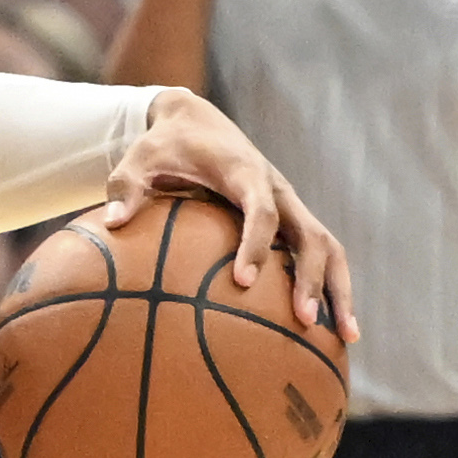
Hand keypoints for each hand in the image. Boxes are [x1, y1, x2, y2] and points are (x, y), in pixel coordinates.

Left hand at [101, 87, 357, 342]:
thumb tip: (112, 223)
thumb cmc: (164, 145)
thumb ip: (126, 188)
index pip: (260, 211)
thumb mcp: (138, 160)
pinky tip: (332, 329)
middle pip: (310, 235)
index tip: (243, 282)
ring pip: (327, 247)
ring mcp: (290, 205)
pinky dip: (330, 287)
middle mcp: (277, 189)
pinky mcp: (291, 218)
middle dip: (310, 277)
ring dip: (338, 289)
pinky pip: (318, 253)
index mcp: (244, 173)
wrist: (197, 120)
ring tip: (345, 337)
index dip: (255, 245)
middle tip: (304, 320)